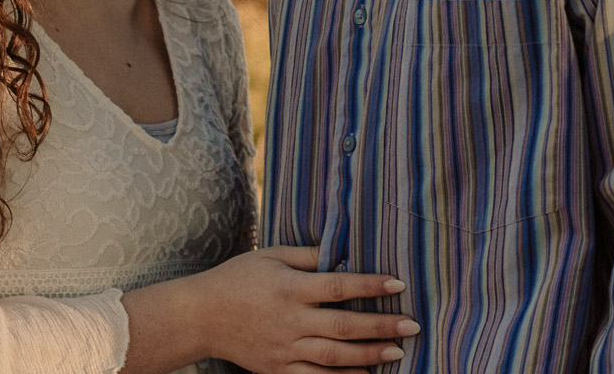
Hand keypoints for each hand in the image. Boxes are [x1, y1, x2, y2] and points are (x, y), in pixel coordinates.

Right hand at [194, 245, 418, 373]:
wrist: (201, 316)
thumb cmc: (238, 278)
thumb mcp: (271, 255)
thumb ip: (309, 255)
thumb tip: (344, 251)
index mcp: (290, 288)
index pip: (338, 286)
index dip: (369, 285)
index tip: (398, 284)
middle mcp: (289, 321)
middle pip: (343, 326)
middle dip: (380, 327)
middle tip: (412, 325)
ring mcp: (284, 349)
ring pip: (333, 356)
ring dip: (369, 356)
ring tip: (397, 353)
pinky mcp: (277, 369)